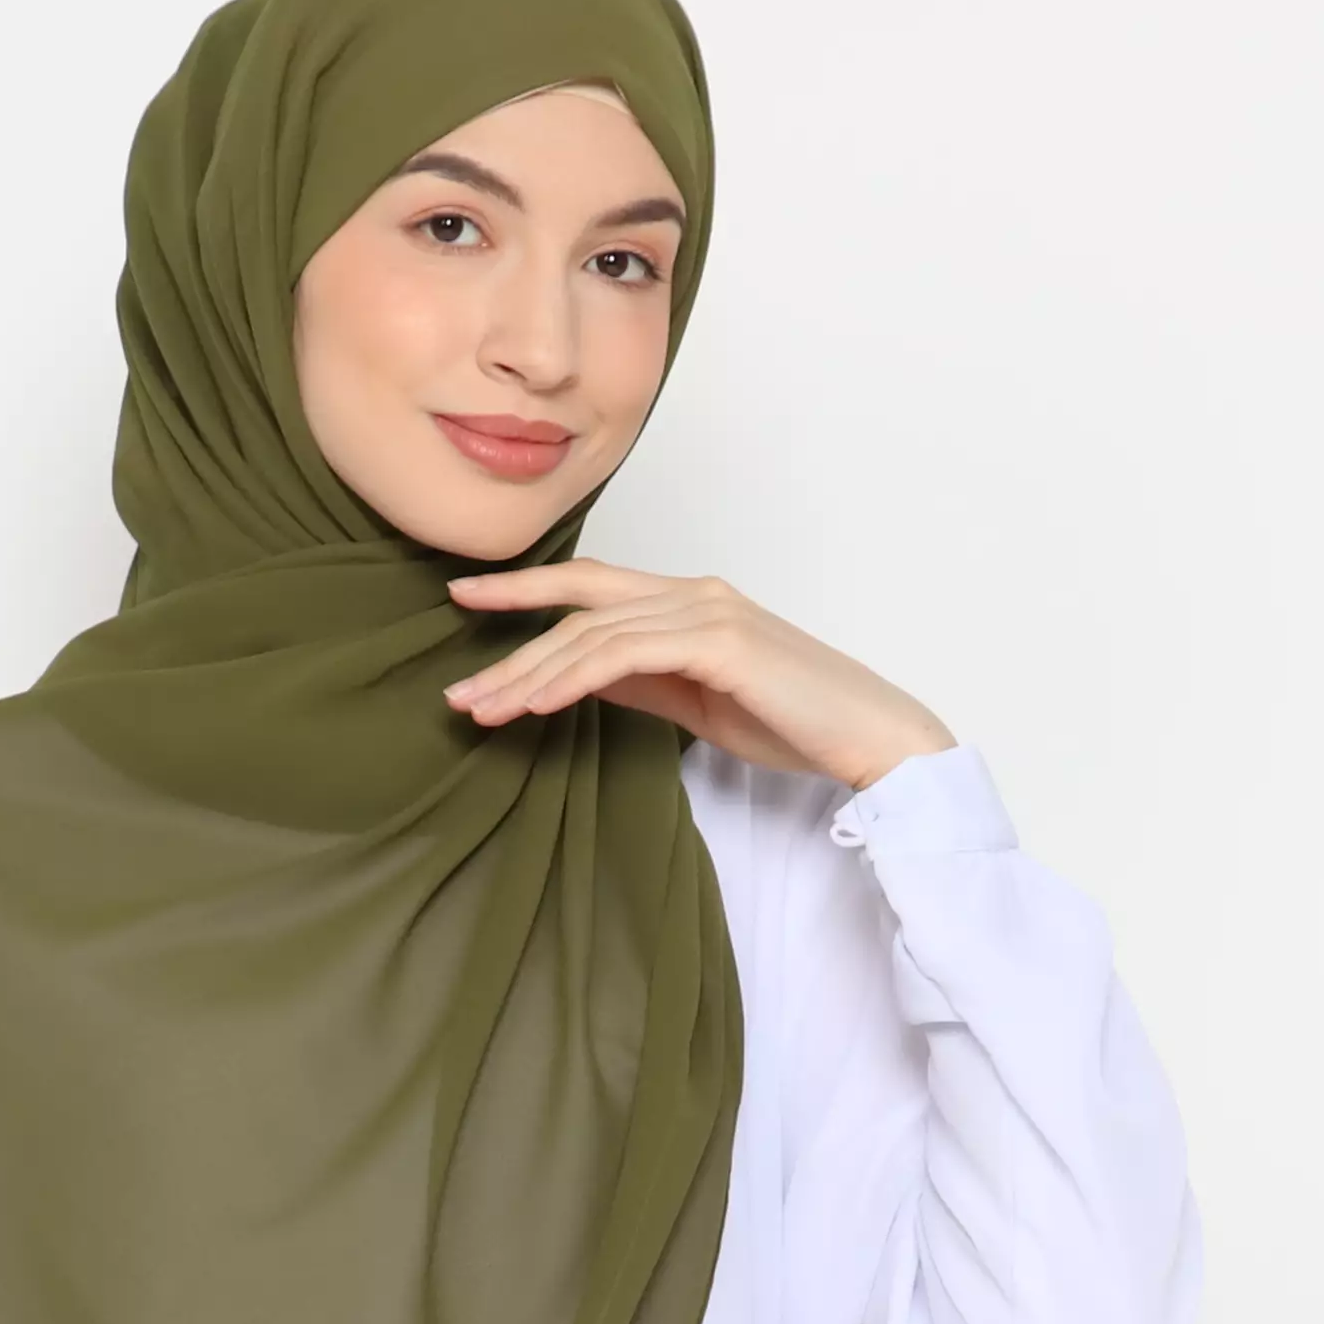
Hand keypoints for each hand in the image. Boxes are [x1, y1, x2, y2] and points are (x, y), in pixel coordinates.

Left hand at [441, 559, 956, 793]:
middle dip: (509, 643)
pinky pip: (625, 654)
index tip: (464, 600)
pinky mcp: (720, 641)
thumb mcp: (698, 700)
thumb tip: (579, 679)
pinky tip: (535, 704)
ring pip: (593, 633)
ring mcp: (707, 611)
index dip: (525, 591)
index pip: (591, 588)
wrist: (869, 736)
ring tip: (480, 710)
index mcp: (688, 601)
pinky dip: (573, 678)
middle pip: (579, 605)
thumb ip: (643, 680)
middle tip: (454, 689)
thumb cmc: (793, 722)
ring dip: (529, 674)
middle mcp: (693, 593)